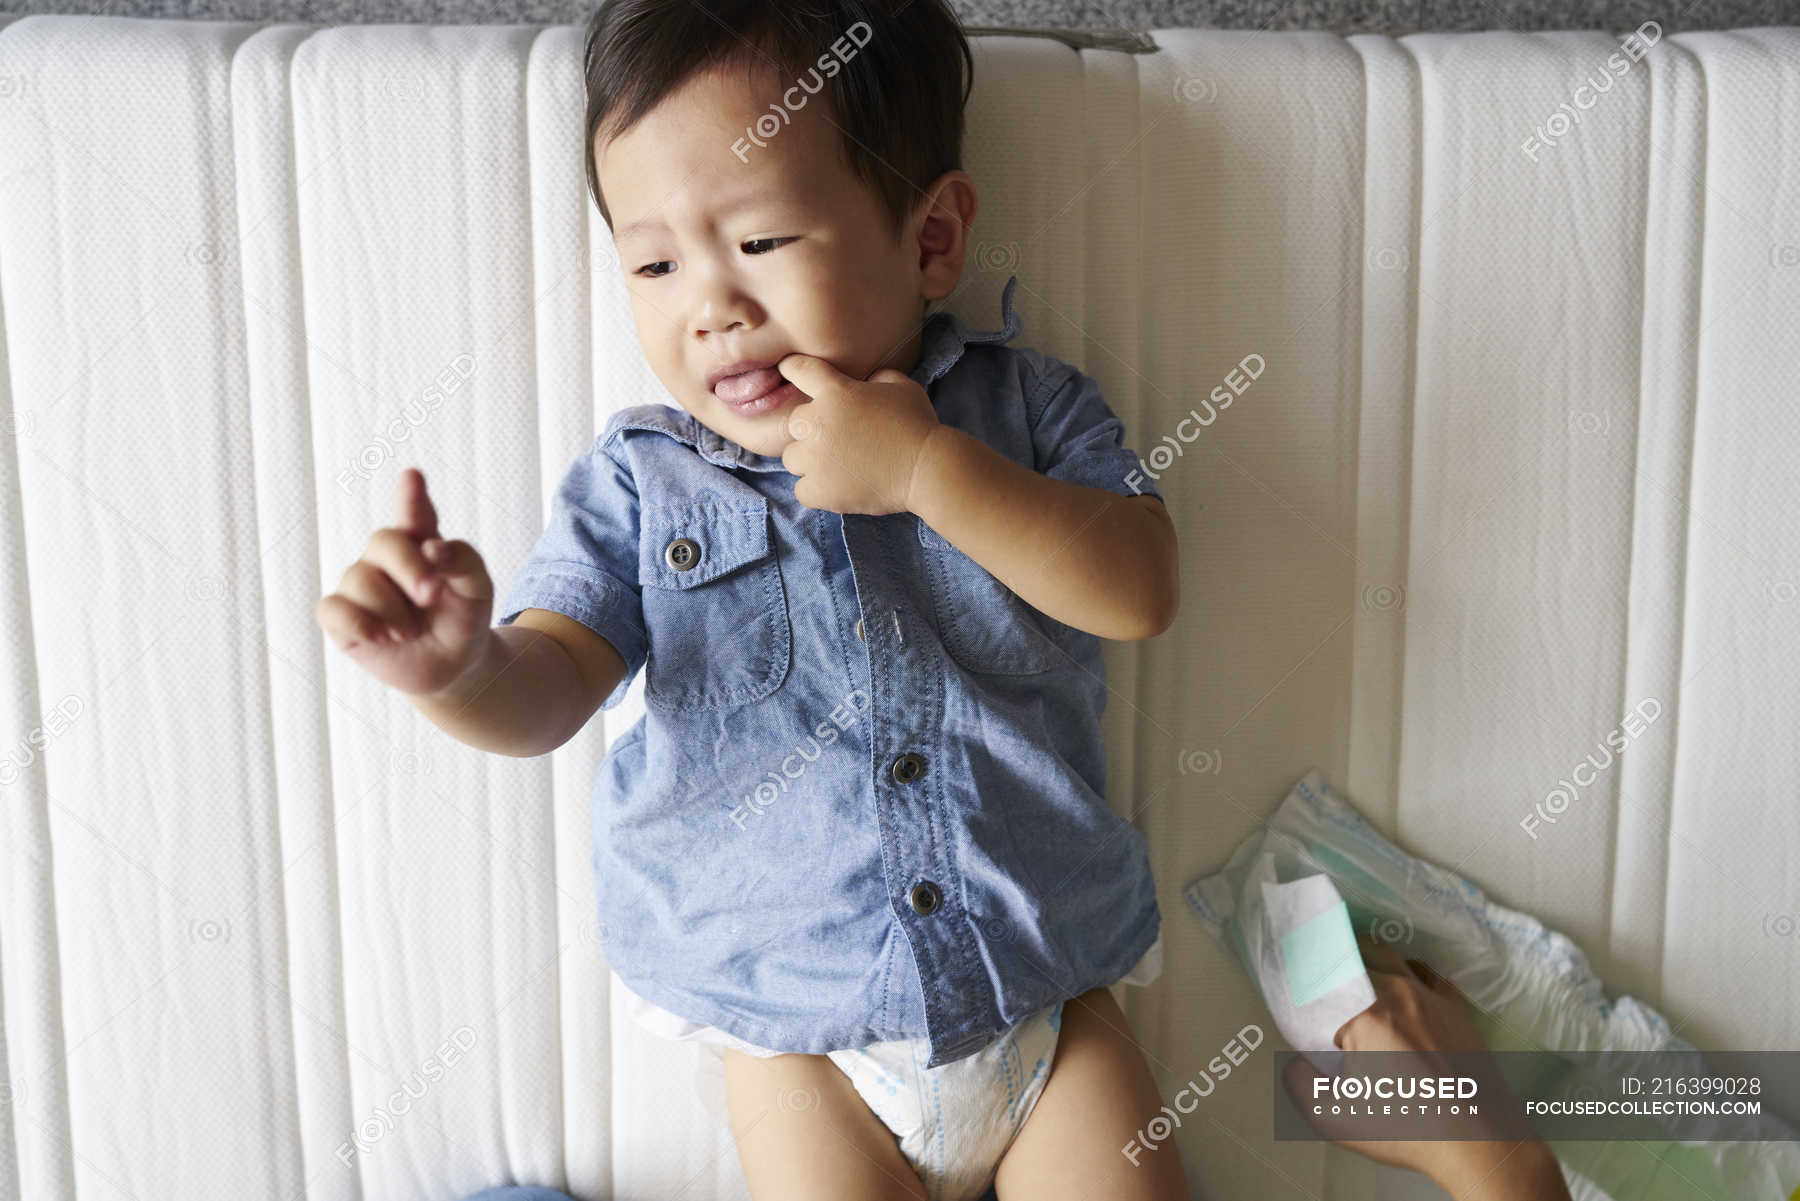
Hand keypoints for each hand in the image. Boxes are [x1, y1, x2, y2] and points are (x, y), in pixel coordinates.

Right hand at [315, 468, 494, 695]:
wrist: (453, 665)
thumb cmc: (463, 617)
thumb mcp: (477, 588)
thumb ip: (462, 560)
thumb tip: (432, 548)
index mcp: (422, 542)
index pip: (413, 514)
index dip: (410, 496)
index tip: (412, 476)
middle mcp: (386, 558)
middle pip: (384, 541)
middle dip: (410, 569)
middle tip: (431, 596)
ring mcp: (360, 584)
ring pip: (360, 579)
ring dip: (394, 612)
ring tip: (411, 632)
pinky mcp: (341, 617)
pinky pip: (333, 609)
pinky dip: (360, 623)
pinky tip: (382, 638)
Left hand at [774, 353, 941, 513]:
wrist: (927, 469)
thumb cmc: (918, 425)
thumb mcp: (902, 386)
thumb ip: (877, 378)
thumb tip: (868, 381)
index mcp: (836, 392)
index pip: (799, 370)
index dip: (792, 368)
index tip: (788, 369)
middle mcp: (817, 422)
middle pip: (793, 423)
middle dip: (811, 430)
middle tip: (837, 441)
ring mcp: (815, 458)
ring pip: (793, 458)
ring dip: (810, 462)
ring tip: (839, 467)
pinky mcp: (818, 490)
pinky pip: (802, 490)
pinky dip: (817, 491)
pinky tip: (839, 488)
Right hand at [1282, 933, 1568, 1197]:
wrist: (1478, 1140)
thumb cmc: (1405, 1126)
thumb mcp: (1334, 1118)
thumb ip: (1300, 1084)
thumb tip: (1298, 1063)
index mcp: (1363, 1012)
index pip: (1320, 976)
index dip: (1301, 975)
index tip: (1292, 983)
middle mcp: (1397, 992)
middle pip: (1355, 955)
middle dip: (1333, 964)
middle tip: (1320, 982)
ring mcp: (1431, 996)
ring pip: (1392, 957)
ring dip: (1369, 962)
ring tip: (1357, 978)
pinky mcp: (1457, 1008)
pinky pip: (1427, 973)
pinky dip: (1409, 973)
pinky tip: (1405, 988)